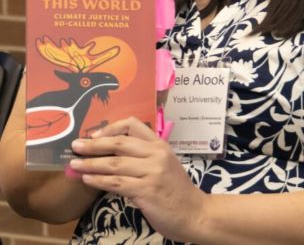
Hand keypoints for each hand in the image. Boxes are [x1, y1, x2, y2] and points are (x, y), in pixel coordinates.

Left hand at [69, 117, 203, 240]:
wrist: (195, 213)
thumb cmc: (175, 190)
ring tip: (73, 164)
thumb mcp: (163, 166)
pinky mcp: (146, 190)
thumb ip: (142, 158)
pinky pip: (116, 183)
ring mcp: (152, 171)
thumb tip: (109, 156)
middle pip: (119, 143)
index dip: (110, 128)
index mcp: (159, 145)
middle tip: (75, 146)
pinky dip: (98, 180)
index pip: (133, 125)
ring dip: (90, 163)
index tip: (94, 135)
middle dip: (93, 144)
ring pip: (114, 163)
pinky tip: (86, 180)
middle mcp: (156, 153)